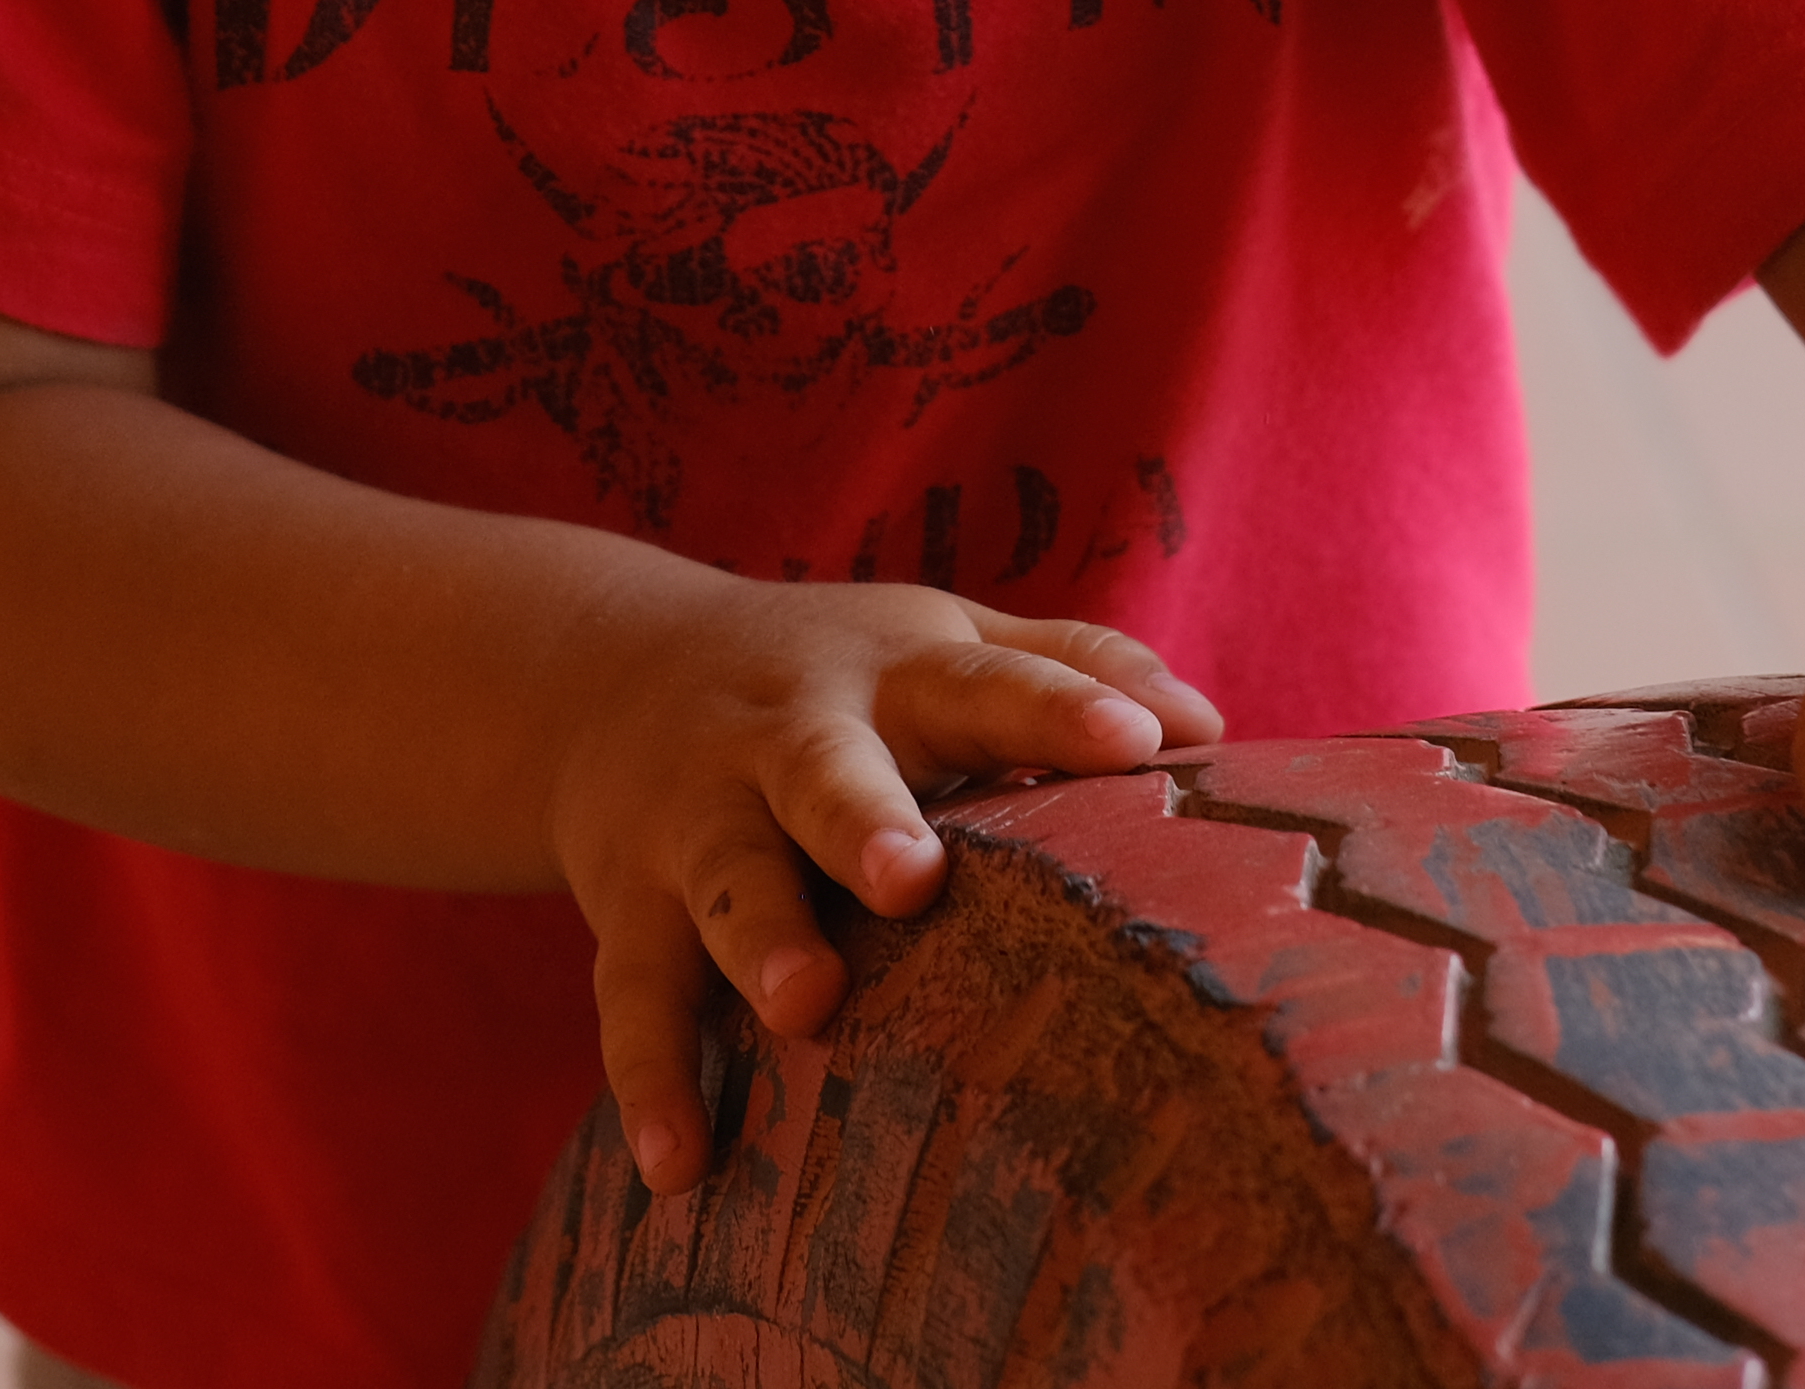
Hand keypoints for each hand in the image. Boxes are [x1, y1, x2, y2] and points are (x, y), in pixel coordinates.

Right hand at [541, 581, 1219, 1192]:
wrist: (597, 673)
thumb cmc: (833, 679)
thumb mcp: (939, 639)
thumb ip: (1066, 662)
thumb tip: (1208, 724)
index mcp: (888, 674)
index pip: (983, 682)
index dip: (1057, 708)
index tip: (1134, 742)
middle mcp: (783, 738)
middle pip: (822, 773)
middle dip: (862, 821)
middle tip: (911, 878)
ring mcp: (695, 822)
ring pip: (726, 881)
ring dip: (761, 940)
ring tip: (805, 1008)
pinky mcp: (626, 905)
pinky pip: (633, 995)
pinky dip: (651, 1077)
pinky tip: (679, 1165)